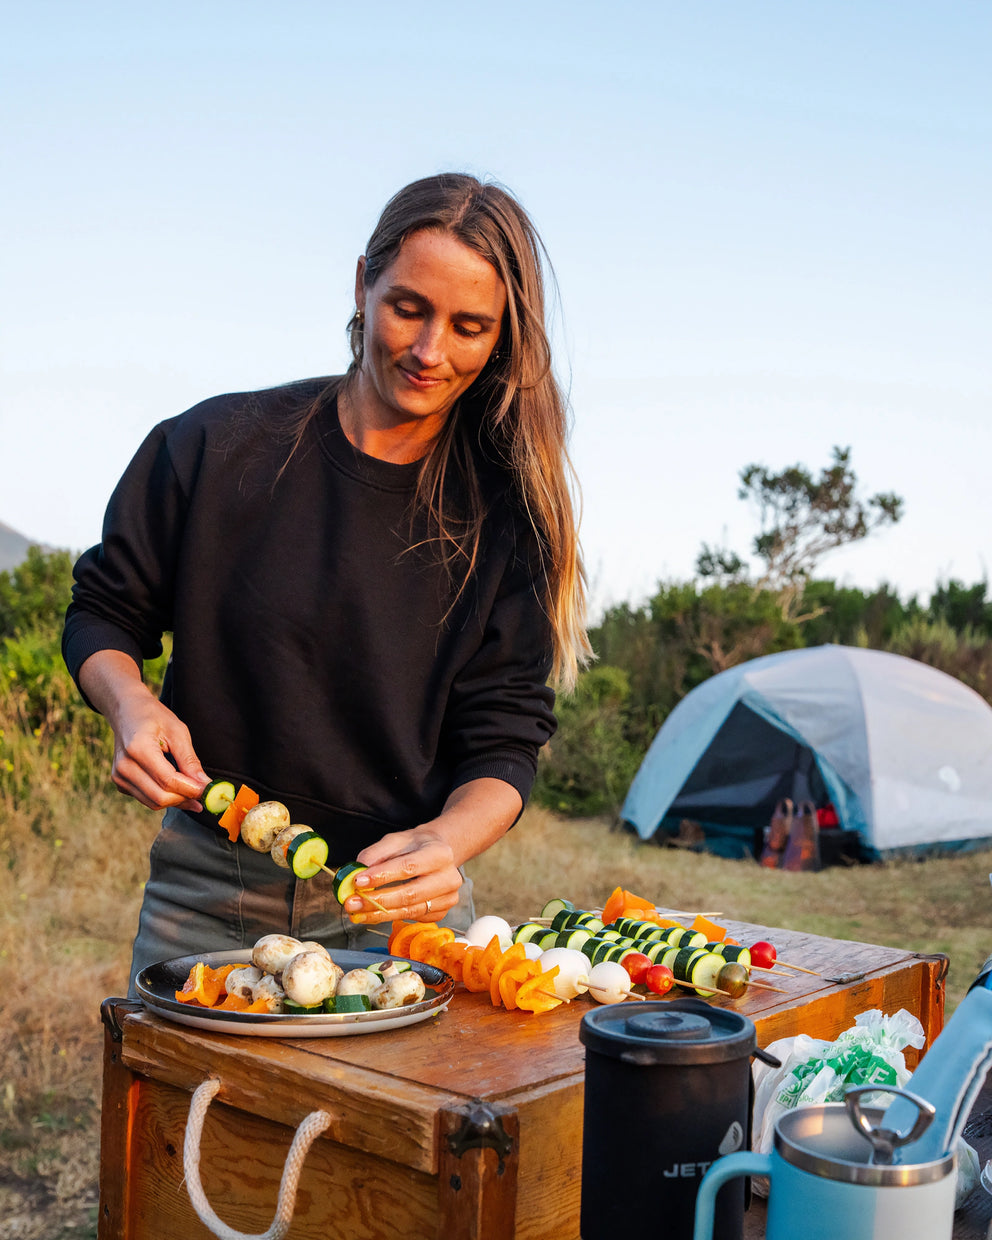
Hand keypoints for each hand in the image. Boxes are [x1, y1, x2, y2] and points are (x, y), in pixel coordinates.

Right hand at [110, 690, 210, 810]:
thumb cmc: (153, 717)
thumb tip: (204, 784)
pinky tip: (176, 787)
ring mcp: (119, 777)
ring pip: (153, 802)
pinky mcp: (120, 783)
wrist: (126, 712)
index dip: (191, 789)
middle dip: (185, 798)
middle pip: (160, 797)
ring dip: (176, 801)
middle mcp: (124, 766)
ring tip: (193, 791)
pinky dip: (165, 797)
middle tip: (203, 793)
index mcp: (138, 749)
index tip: (208, 791)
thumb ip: (190, 760)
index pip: (168, 780)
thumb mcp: (177, 731)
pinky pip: (147, 799)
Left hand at [345, 777, 522, 923]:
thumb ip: (375, 854)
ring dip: (379, 914)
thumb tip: (356, 873)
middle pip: (410, 894)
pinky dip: (390, 918)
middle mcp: (449, 877)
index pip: (408, 867)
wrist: (437, 854)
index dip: (382, 876)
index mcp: (439, 853)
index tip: (358, 882)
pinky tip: (373, 914)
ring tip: (356, 912)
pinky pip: (413, 919)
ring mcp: (448, 897)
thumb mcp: (395, 841)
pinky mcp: (442, 912)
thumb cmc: (415, 847)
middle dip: (377, 901)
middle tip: (351, 903)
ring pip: (410, 911)